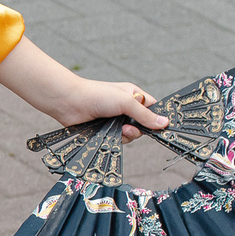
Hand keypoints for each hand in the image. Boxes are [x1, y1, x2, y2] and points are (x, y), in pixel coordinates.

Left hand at [0, 38, 166, 138]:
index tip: (159, 126)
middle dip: (139, 128)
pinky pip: (118, 140)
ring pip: (131, 135)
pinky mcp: (105, 130)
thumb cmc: (97, 95)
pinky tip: (110, 133)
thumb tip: (164, 123)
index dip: (155, 117)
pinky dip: (116, 139)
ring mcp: (115, 120)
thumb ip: (144, 114)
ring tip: (119, 130)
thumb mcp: (126, 102)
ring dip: (127, 135)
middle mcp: (125, 107)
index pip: (152, 108)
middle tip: (130, 128)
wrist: (70, 103)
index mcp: (133, 95)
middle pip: (142, 125)